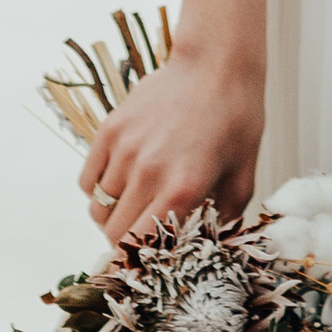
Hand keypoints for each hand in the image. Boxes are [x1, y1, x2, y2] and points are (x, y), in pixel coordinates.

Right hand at [80, 42, 264, 247]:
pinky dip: (97, 191)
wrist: (215, 63)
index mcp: (183, 189)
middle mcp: (148, 171)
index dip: (138, 265)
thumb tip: (207, 250)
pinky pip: (87, 180)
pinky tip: (119, 183)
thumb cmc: (236, 118)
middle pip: (113, 233)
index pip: (141, 247)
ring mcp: (125, 149)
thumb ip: (223, 219)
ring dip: (112, 217)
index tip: (141, 268)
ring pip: (97, 209)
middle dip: (125, 244)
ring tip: (134, 206)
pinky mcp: (109, 129)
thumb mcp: (244, 174)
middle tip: (141, 236)